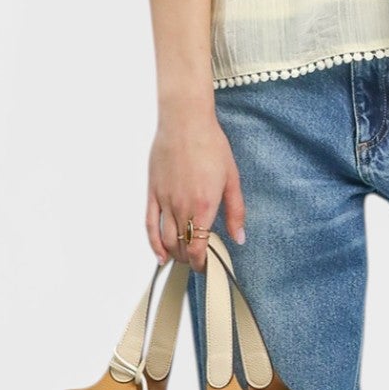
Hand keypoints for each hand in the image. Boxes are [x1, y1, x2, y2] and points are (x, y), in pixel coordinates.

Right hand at [147, 101, 246, 269]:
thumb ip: (235, 212)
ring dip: (174, 254)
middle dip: (190, 259)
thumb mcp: (232, 178)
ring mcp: (164, 200)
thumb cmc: (211, 146)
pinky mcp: (153, 193)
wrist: (185, 122)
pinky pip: (150, 224)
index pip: (199, 247)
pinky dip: (153, 243)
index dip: (202, 263)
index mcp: (204, 205)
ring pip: (166, 239)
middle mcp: (182, 206)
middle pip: (182, 246)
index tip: (206, 267)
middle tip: (197, 262)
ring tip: (182, 259)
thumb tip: (239, 237)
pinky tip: (160, 254)